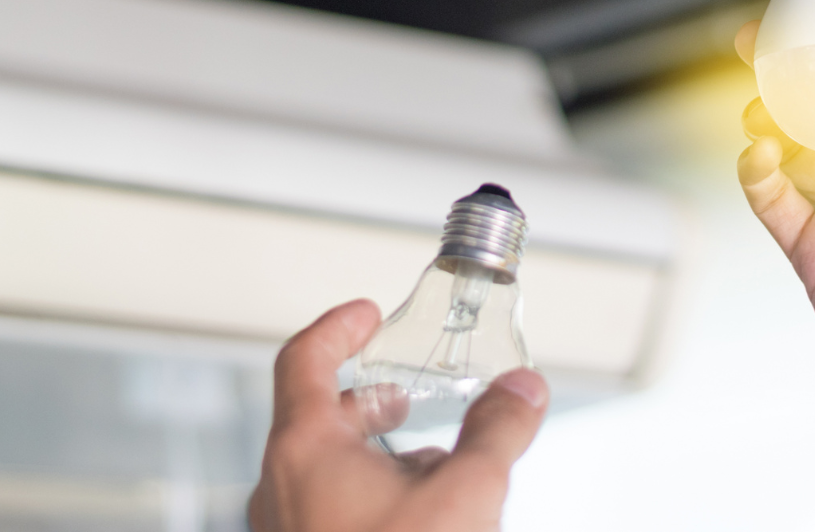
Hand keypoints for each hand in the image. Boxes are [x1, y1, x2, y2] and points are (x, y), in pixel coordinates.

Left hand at [249, 300, 547, 531]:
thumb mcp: (465, 494)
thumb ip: (497, 431)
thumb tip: (522, 389)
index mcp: (305, 450)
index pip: (304, 359)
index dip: (338, 327)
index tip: (368, 313)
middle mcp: (282, 487)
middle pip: (317, 415)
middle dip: (370, 397)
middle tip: (405, 391)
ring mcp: (288, 530)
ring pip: (324, 467)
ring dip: (375, 449)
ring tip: (429, 459)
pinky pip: (329, 508)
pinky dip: (370, 492)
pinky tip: (421, 515)